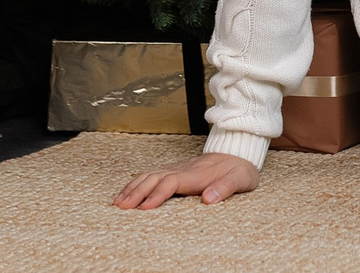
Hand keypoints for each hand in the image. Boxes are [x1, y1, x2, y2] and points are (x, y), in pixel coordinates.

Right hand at [113, 151, 261, 208]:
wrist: (239, 151)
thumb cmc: (239, 168)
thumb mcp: (241, 179)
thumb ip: (225, 187)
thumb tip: (208, 198)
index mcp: (196, 174)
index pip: (172, 182)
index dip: (158, 194)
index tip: (146, 207)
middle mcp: (183, 169)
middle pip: (154, 178)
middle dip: (137, 192)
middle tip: (122, 207)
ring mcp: (177, 168)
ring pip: (150, 175)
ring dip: (133, 187)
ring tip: (119, 202)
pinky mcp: (175, 169)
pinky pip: (152, 174)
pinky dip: (137, 182)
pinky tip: (129, 190)